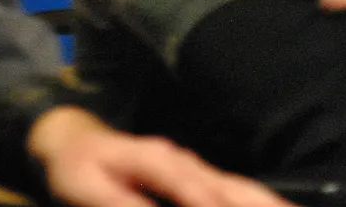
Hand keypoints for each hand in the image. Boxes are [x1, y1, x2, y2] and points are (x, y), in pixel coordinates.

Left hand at [27, 106, 290, 206]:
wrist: (80, 144)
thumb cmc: (81, 170)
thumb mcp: (86, 190)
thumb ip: (120, 203)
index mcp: (158, 160)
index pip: (190, 186)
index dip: (209, 203)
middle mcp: (184, 160)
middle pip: (229, 185)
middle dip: (260, 203)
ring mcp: (194, 166)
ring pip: (238, 187)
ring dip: (265, 202)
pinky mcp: (197, 177)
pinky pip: (232, 191)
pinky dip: (254, 201)